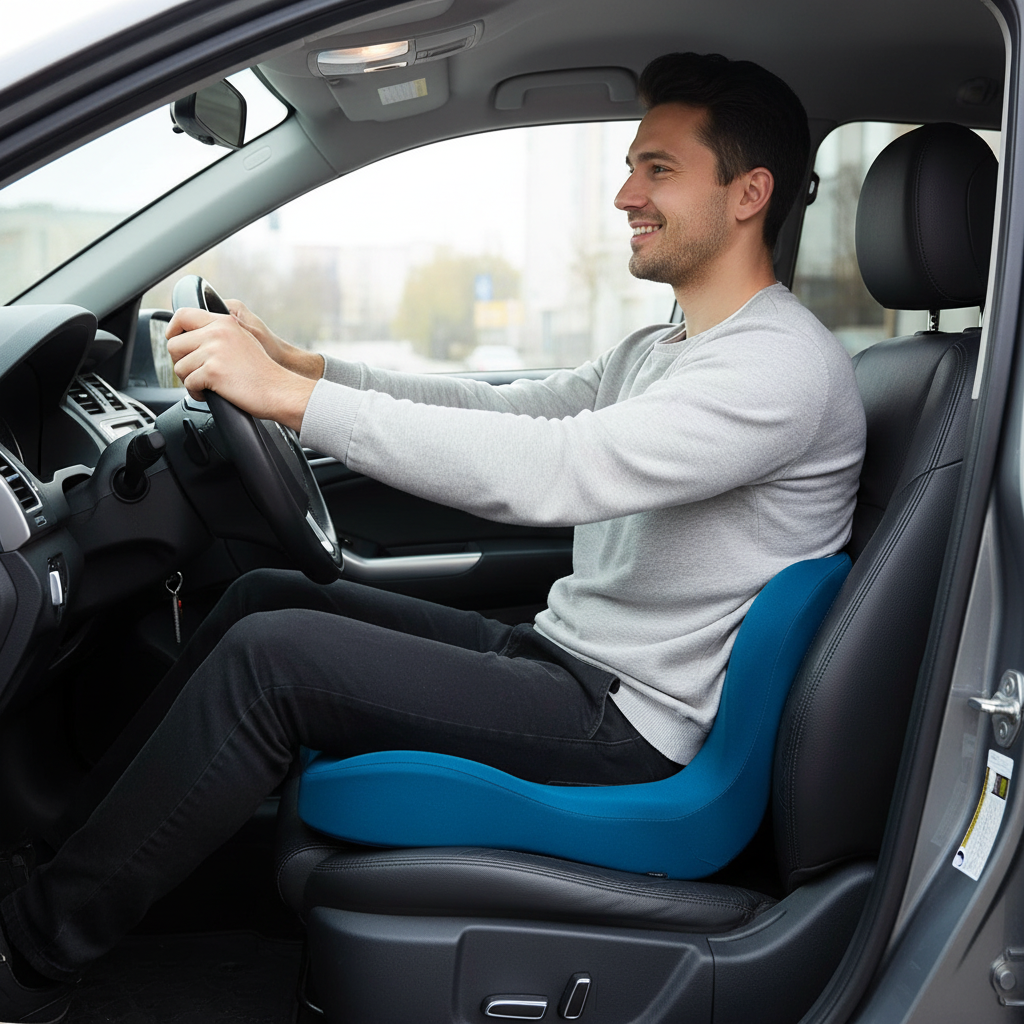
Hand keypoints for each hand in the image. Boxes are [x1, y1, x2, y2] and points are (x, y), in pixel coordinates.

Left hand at [166, 308, 315, 431]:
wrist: (279, 390)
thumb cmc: (263, 372)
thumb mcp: (243, 340)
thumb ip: (219, 334)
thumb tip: (191, 338)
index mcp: (224, 322)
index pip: (183, 315)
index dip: (173, 330)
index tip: (176, 341)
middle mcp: (217, 332)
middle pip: (174, 344)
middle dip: (181, 362)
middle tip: (196, 372)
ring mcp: (214, 351)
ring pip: (179, 367)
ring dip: (190, 380)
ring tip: (208, 385)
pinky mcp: (212, 372)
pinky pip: (189, 384)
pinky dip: (197, 393)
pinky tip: (211, 394)